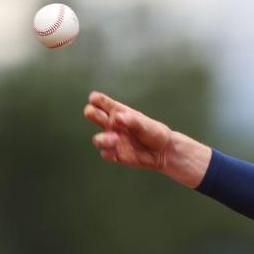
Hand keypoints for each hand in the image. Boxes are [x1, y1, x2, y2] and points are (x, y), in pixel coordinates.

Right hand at [83, 91, 211, 187]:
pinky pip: (106, 153)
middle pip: (92, 115)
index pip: (100, 102)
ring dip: (102, 139)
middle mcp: (112, 125)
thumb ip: (131, 120)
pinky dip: (108, 152)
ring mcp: (113, 140)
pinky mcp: (116, 154)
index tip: (95, 99)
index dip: (95, 99)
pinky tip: (114, 151)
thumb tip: (116, 117)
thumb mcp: (145, 124)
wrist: (163, 151)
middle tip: (94, 114)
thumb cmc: (154, 132)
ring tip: (116, 138)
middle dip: (90, 112)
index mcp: (118, 112)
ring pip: (98, 139)